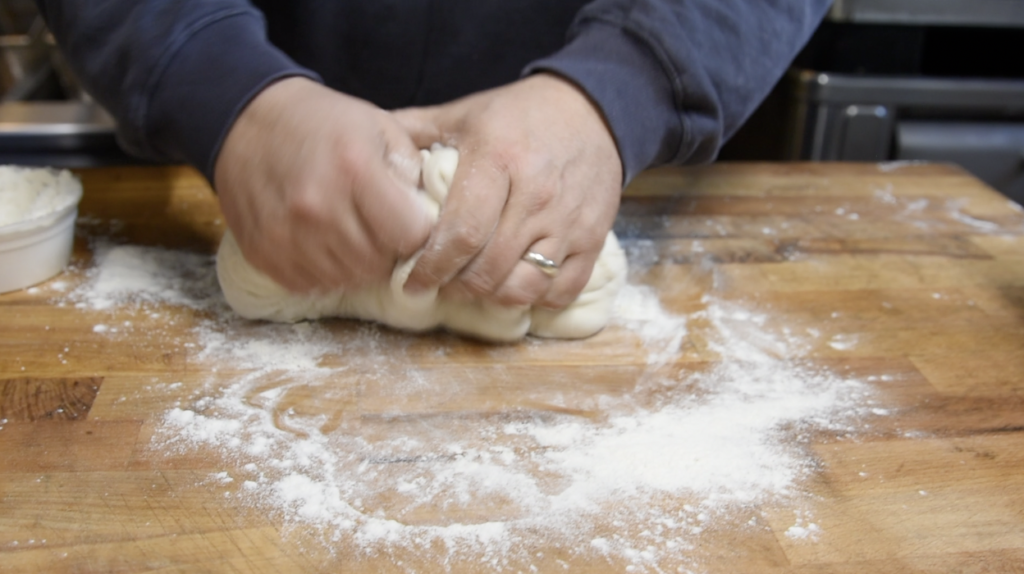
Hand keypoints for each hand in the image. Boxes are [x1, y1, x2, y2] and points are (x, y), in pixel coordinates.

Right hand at [214, 77, 431, 292]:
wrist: (247, 121)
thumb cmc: (323, 123)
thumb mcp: (381, 126)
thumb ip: (413, 171)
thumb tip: (433, 218)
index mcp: (355, 170)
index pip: (412, 236)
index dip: (420, 233)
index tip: (413, 222)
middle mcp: (318, 207)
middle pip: (380, 264)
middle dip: (389, 251)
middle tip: (381, 227)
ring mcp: (286, 235)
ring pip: (348, 279)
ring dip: (358, 264)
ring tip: (352, 232)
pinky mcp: (264, 254)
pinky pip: (311, 285)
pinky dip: (325, 271)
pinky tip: (323, 242)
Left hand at [394, 73, 622, 308]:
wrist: (593, 110)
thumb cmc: (518, 116)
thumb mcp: (464, 114)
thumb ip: (413, 133)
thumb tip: (363, 155)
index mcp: (498, 158)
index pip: (461, 233)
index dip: (431, 267)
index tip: (412, 282)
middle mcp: (536, 193)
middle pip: (489, 267)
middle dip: (456, 288)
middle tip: (439, 286)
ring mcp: (569, 220)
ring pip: (525, 286)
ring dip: (493, 297)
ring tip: (475, 288)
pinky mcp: (594, 238)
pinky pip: (563, 290)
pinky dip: (536, 300)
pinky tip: (516, 287)